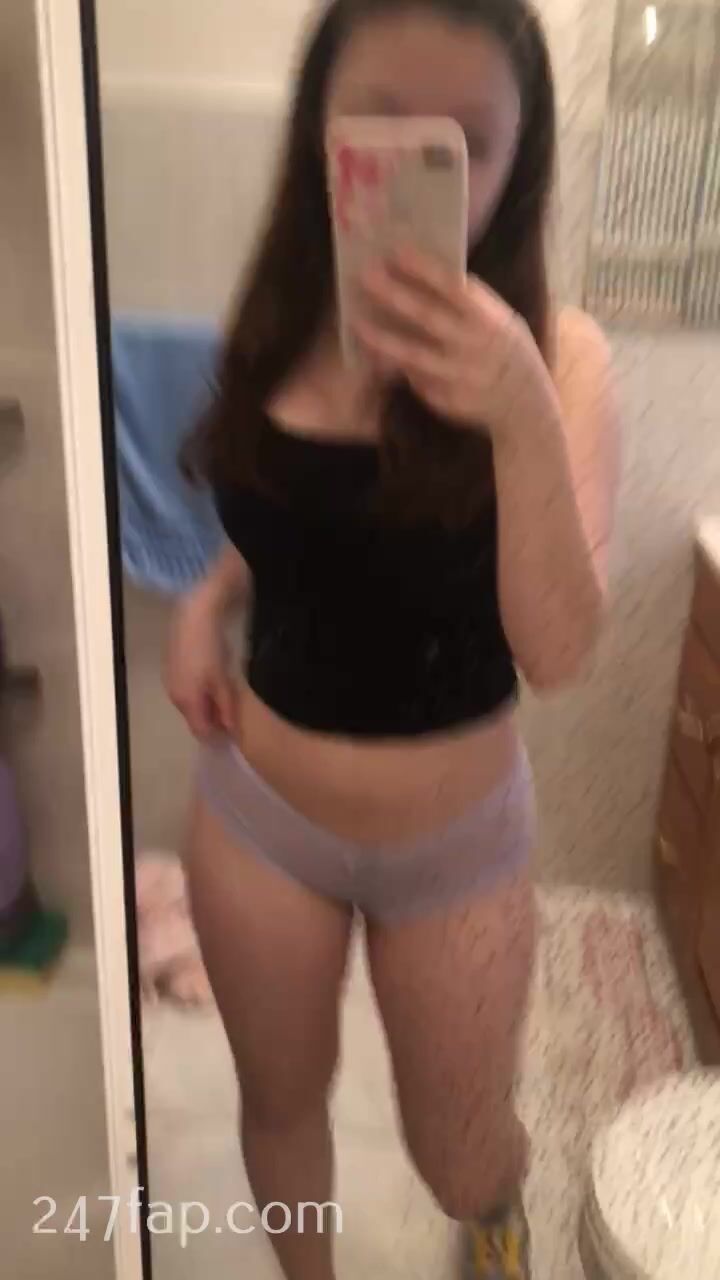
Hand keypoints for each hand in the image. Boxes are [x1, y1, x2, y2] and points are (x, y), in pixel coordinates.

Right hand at [165, 589, 238, 740]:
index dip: (218, 737)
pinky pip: (186, 689)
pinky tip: (211, 678)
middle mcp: (174, 695)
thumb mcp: (224, 679)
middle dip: (212, 720)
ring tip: (225, 694)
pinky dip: (199, 690)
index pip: (200, 731)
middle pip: (194, 718)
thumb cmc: (211, 648)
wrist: (194, 615)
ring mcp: (170, 681)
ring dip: (206, 704)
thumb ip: (226, 707)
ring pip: (190, 703)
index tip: (234, 733)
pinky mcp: (171, 668)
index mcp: (187, 701)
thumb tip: (230, 731)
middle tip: (233, 712)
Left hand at [353, 248, 553, 437]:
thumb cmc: (503, 348)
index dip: (424, 268)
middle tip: (365, 276)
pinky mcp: (446, 399)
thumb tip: (422, 276)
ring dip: (383, 339)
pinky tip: (376, 357)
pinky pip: (417, 381)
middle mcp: (472, 345)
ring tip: (357, 324)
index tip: (395, 251)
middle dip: (395, 295)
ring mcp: (459, 374)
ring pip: (414, 355)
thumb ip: (467, 304)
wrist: (524, 400)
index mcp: (488, 318)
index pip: (453, 287)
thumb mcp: (498, 319)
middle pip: (428, 316)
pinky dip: (396, 368)